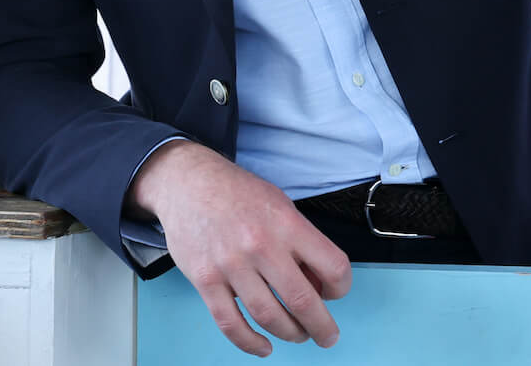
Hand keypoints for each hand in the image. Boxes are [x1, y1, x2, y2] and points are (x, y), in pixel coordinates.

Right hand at [127, 140, 352, 357]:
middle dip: (321, 326)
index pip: (332, 265)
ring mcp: (231, 265)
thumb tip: (318, 284)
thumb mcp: (282, 206)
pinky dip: (249, 343)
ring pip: (268, 316)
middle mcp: (261, 245)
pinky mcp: (205, 280)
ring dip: (289, 334)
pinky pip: (230, 323)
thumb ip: (301, 242)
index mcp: (287, 224)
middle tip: (328, 337)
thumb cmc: (240, 195)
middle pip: (302, 300)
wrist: (190, 183)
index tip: (336, 293)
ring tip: (298, 336)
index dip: (341, 287)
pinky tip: (264, 347)